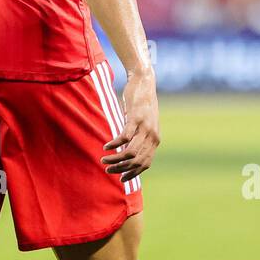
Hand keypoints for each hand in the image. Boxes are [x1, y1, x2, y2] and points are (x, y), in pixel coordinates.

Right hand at [101, 68, 160, 182]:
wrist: (144, 82)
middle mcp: (152, 136)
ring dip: (116, 159)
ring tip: (104, 159)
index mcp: (155, 139)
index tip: (121, 178)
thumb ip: (141, 136)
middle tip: (108, 169)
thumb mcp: (145, 123)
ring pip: (130, 152)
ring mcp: (145, 127)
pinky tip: (106, 146)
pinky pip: (124, 137)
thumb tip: (130, 150)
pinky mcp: (136, 118)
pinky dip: (114, 144)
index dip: (133, 173)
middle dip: (121, 168)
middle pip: (137, 161)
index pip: (145, 164)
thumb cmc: (142, 103)